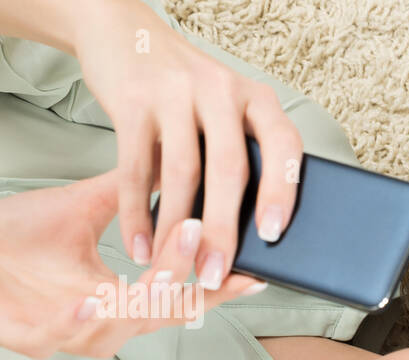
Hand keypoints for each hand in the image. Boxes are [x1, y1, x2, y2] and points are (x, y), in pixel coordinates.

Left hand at [0, 171, 265, 358]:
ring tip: (163, 269)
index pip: (183, 295)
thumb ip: (131, 194)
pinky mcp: (27, 337)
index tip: (252, 268)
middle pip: (163, 312)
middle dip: (188, 279)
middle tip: (205, 240)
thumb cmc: (13, 238)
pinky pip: (61, 336)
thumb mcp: (83, 209)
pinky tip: (94, 301)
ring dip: (143, 299)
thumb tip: (179, 167)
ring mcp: (67, 334)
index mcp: (121, 298)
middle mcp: (103, 323)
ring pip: (120, 328)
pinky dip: (80, 321)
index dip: (218, 284)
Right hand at [70, 0, 302, 286]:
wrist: (124, 35)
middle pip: (229, 169)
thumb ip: (240, 157)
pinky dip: (136, 213)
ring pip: (182, 173)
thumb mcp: (225, 113)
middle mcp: (222, 90)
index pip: (284, 145)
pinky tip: (138, 244)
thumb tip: (250, 239)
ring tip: (172, 270)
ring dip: (177, 231)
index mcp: (257, 99)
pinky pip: (134, 167)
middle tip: (215, 275)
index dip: (282, 190)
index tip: (273, 234)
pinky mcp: (132, 99)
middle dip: (224, 230)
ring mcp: (176, 91)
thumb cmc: (186, 94)